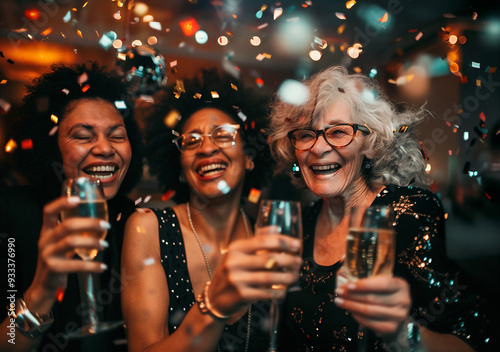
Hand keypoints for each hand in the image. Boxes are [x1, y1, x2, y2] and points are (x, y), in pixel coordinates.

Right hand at [26, 195, 108, 310]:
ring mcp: (47, 254)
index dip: (61, 203)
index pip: (48, 211)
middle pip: (67, 225)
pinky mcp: (53, 269)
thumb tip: (99, 222)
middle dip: (89, 223)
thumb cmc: (58, 260)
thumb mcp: (60, 244)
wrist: (45, 286)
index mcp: (47, 231)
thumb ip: (72, 233)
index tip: (78, 198)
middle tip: (106, 225)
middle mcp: (44, 240)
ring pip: (71, 242)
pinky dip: (92, 266)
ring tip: (105, 245)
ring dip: (92, 243)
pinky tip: (102, 267)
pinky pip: (76, 265)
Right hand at [207, 232, 301, 318]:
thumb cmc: (232, 272)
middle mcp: (234, 262)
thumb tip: (276, 227)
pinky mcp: (241, 295)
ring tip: (295, 275)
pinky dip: (279, 292)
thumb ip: (257, 240)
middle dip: (289, 260)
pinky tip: (285, 290)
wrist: (215, 298)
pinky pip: (266, 293)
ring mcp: (237, 279)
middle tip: (299, 261)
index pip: (263, 241)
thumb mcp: (239, 253)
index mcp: (236, 248)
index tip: (297, 245)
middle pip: (269, 259)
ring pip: (270, 277)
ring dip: (287, 277)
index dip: (283, 241)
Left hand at [334, 275, 410, 337]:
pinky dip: (357, 316)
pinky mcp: (391, 328)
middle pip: (372, 298)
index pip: (382, 284)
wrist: (396, 312)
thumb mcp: (378, 280)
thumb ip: (364, 275)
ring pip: (369, 311)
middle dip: (351, 295)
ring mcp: (398, 316)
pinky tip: (350, 311)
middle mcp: (403, 301)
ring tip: (339, 301)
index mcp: (401, 285)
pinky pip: (369, 323)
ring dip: (350, 306)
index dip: (364, 285)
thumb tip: (341, 272)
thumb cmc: (383, 292)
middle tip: (338, 292)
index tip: (348, 285)